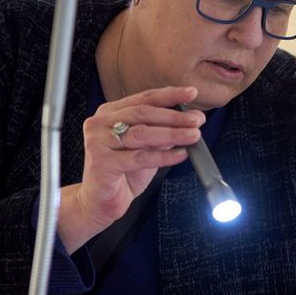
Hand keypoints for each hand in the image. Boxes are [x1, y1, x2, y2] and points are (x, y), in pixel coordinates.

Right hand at [58, 86, 203, 252]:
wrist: (100, 201)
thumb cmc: (122, 173)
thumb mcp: (146, 147)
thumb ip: (161, 132)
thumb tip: (190, 119)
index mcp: (110, 112)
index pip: (143, 98)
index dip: (169, 95)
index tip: (191, 93)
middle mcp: (101, 123)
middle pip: (143, 113)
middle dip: (174, 116)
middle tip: (197, 120)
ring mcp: (98, 141)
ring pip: (141, 133)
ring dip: (172, 134)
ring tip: (193, 136)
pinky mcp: (102, 162)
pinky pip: (139, 158)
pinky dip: (163, 157)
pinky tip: (180, 155)